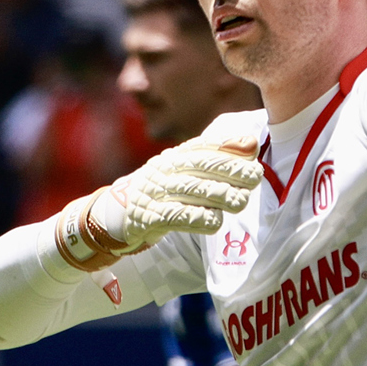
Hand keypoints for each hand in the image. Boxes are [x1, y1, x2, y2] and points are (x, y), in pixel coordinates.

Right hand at [59, 135, 260, 268]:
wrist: (112, 216)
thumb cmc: (158, 193)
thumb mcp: (181, 172)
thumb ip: (214, 158)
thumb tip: (250, 144)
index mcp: (173, 157)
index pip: (202, 147)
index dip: (228, 147)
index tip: (252, 149)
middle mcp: (164, 171)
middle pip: (200, 166)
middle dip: (229, 169)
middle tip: (255, 176)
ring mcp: (155, 194)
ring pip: (192, 191)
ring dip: (219, 196)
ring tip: (240, 201)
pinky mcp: (148, 218)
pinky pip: (176, 217)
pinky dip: (197, 218)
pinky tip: (215, 221)